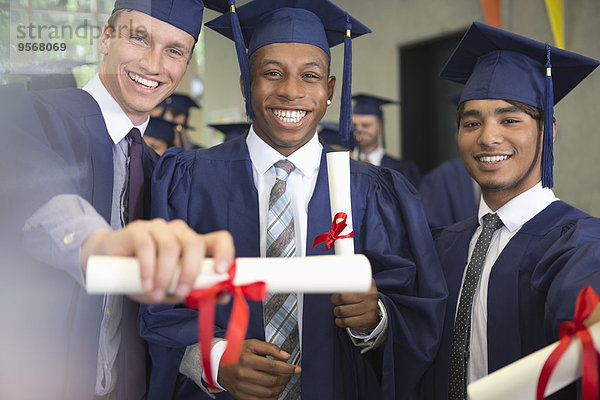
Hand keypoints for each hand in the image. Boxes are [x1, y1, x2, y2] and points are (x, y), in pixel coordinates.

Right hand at [80, 218, 234, 303]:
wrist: (107, 262)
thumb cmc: (144, 276)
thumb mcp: (170, 289)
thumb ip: (193, 291)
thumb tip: (221, 296)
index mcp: (194, 244)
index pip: (220, 239)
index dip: (225, 253)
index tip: (221, 272)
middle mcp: (180, 232)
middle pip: (195, 245)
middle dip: (190, 272)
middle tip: (180, 293)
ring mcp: (160, 228)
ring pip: (171, 248)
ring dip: (165, 276)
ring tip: (156, 294)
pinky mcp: (139, 229)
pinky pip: (147, 246)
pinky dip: (148, 269)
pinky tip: (145, 284)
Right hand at [218, 339, 300, 399]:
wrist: (217, 365)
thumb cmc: (236, 352)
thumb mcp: (252, 344)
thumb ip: (270, 348)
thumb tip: (286, 356)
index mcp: (246, 359)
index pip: (272, 366)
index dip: (288, 368)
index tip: (296, 369)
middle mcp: (243, 374)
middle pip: (272, 380)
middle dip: (286, 378)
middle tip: (290, 374)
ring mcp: (242, 387)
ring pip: (268, 393)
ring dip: (281, 388)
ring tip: (283, 382)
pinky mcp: (241, 396)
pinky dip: (272, 398)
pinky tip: (276, 391)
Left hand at [331, 278, 379, 332]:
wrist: (374, 310)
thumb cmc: (361, 296)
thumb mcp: (358, 284)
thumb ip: (347, 280)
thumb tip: (330, 279)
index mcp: (367, 284)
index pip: (345, 288)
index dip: (336, 294)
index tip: (335, 296)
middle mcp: (371, 296)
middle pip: (342, 299)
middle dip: (335, 302)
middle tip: (336, 302)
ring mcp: (371, 309)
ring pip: (343, 312)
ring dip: (337, 312)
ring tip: (339, 310)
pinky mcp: (369, 320)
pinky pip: (347, 322)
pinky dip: (339, 322)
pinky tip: (340, 319)